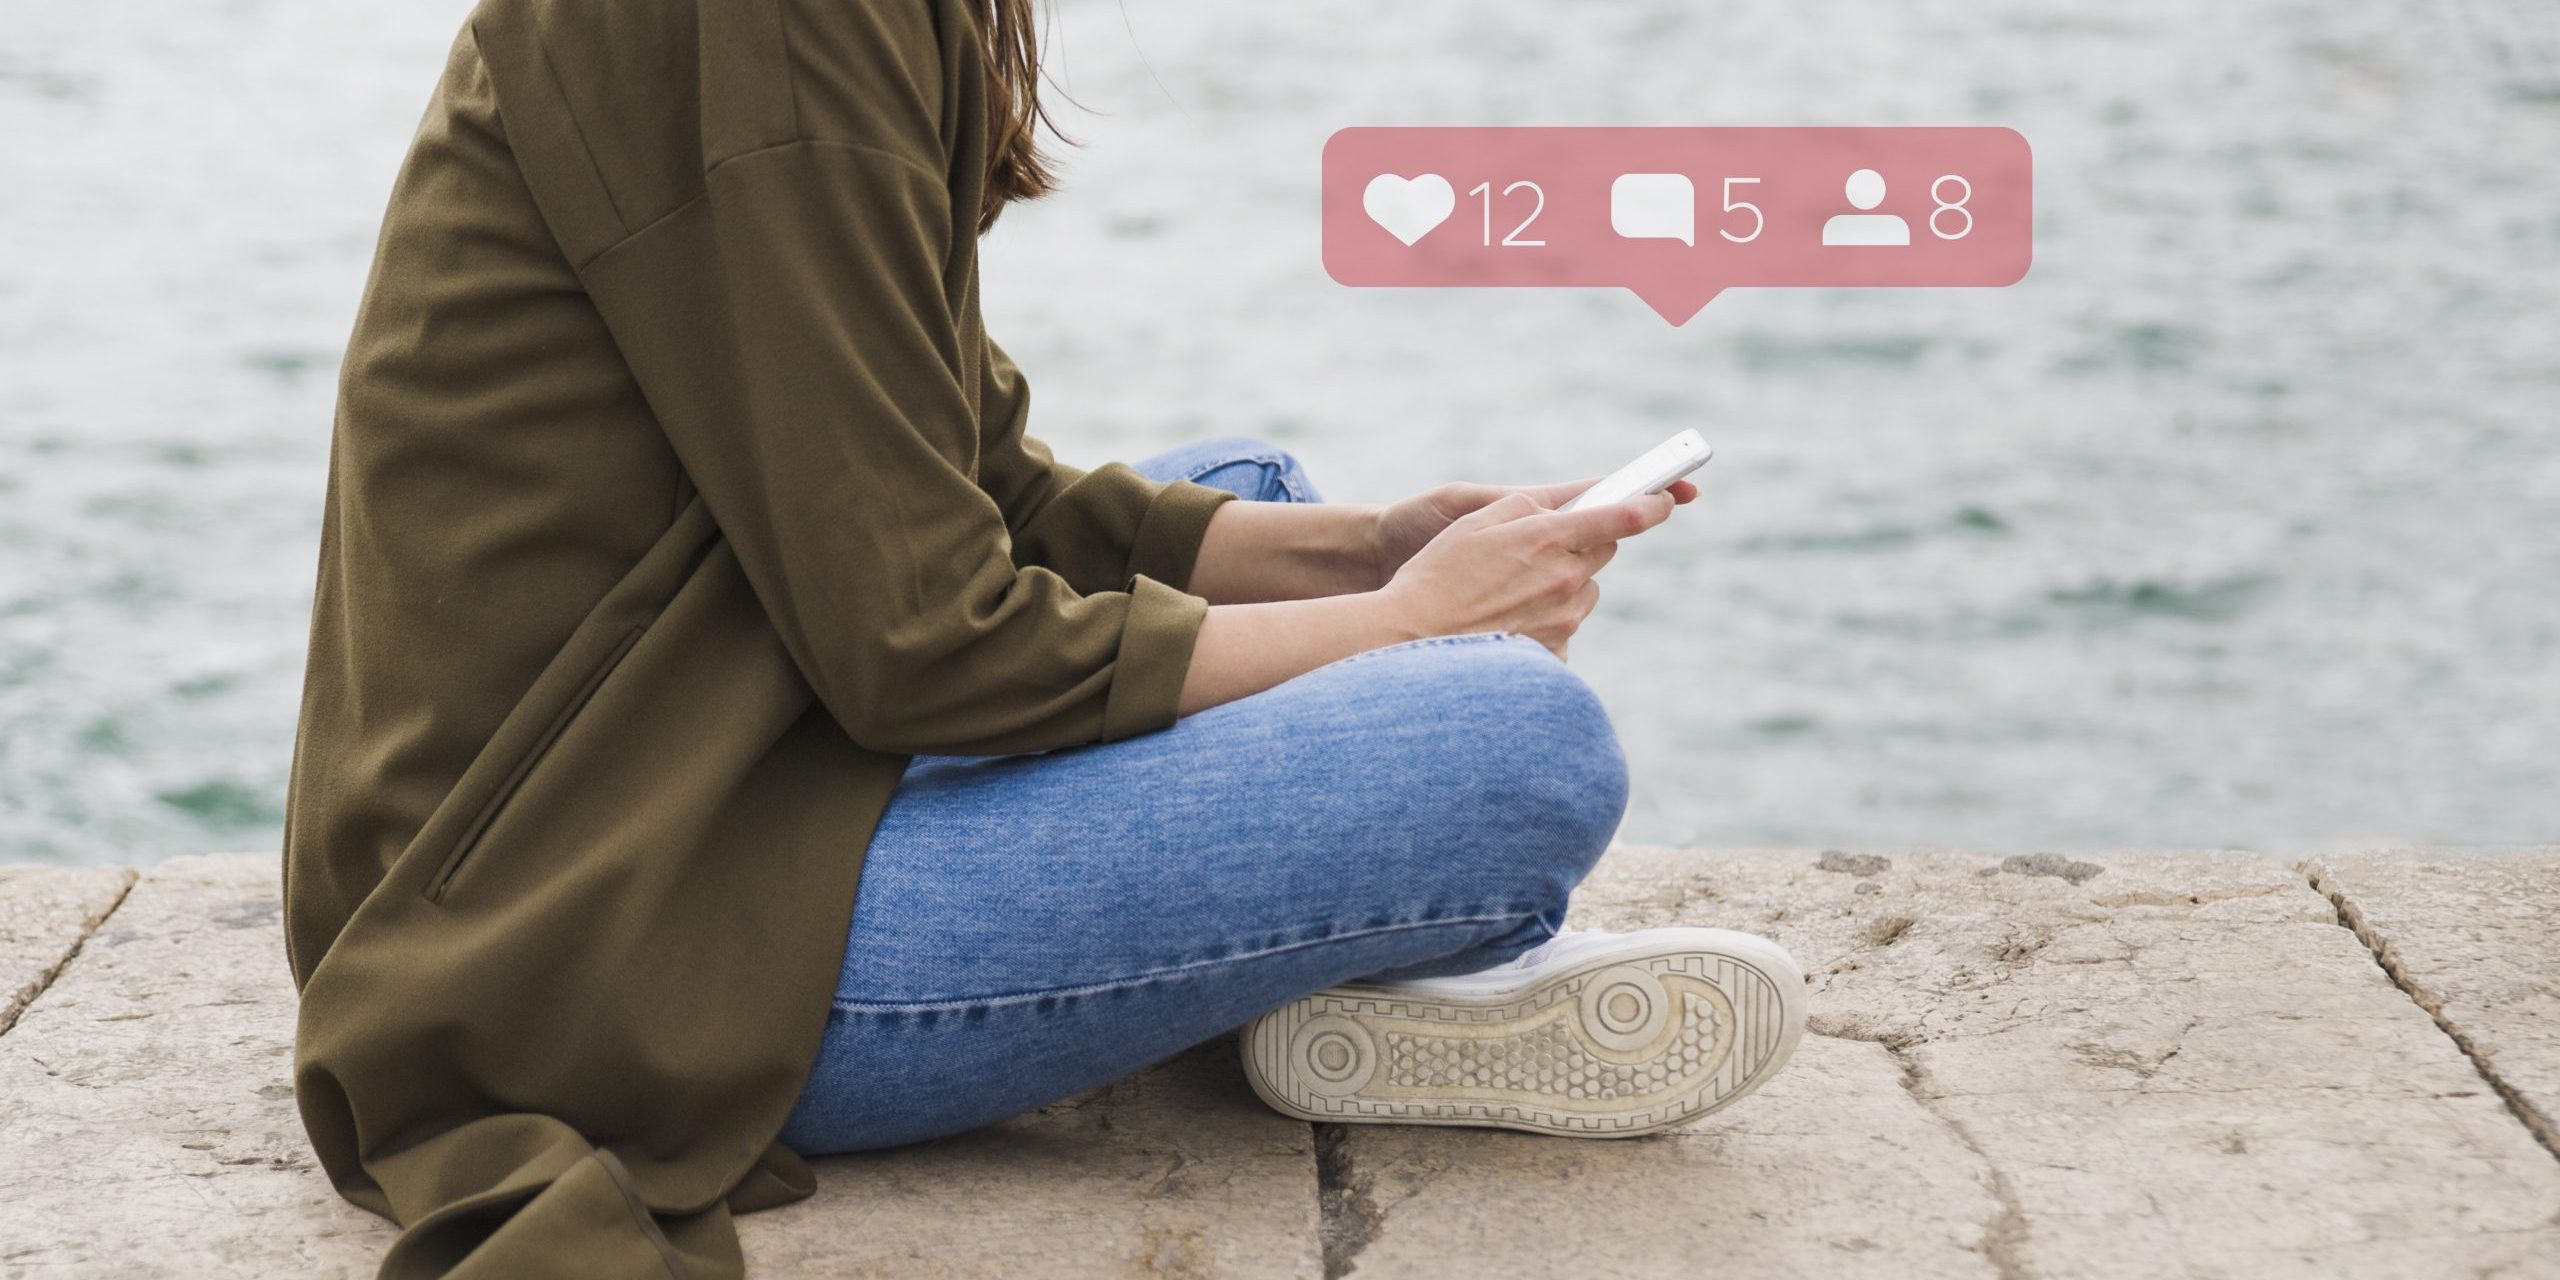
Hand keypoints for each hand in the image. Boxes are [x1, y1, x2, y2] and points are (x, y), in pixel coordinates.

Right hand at [1375, 491, 1676, 659]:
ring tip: (1507, 594)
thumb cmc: (1436, 575)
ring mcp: (1564, 621)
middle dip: (1581, 547)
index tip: (1669, 497)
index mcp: (1550, 539)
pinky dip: (1543, 623)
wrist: (1409, 643)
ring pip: (1582, 593)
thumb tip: (1563, 507)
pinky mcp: (1554, 653)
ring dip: (1559, 587)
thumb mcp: (1475, 521)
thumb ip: (1527, 507)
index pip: (1623, 516)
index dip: (1653, 503)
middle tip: (1538, 551)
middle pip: (1601, 555)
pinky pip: (1563, 628)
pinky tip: (1503, 624)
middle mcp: (1567, 581)